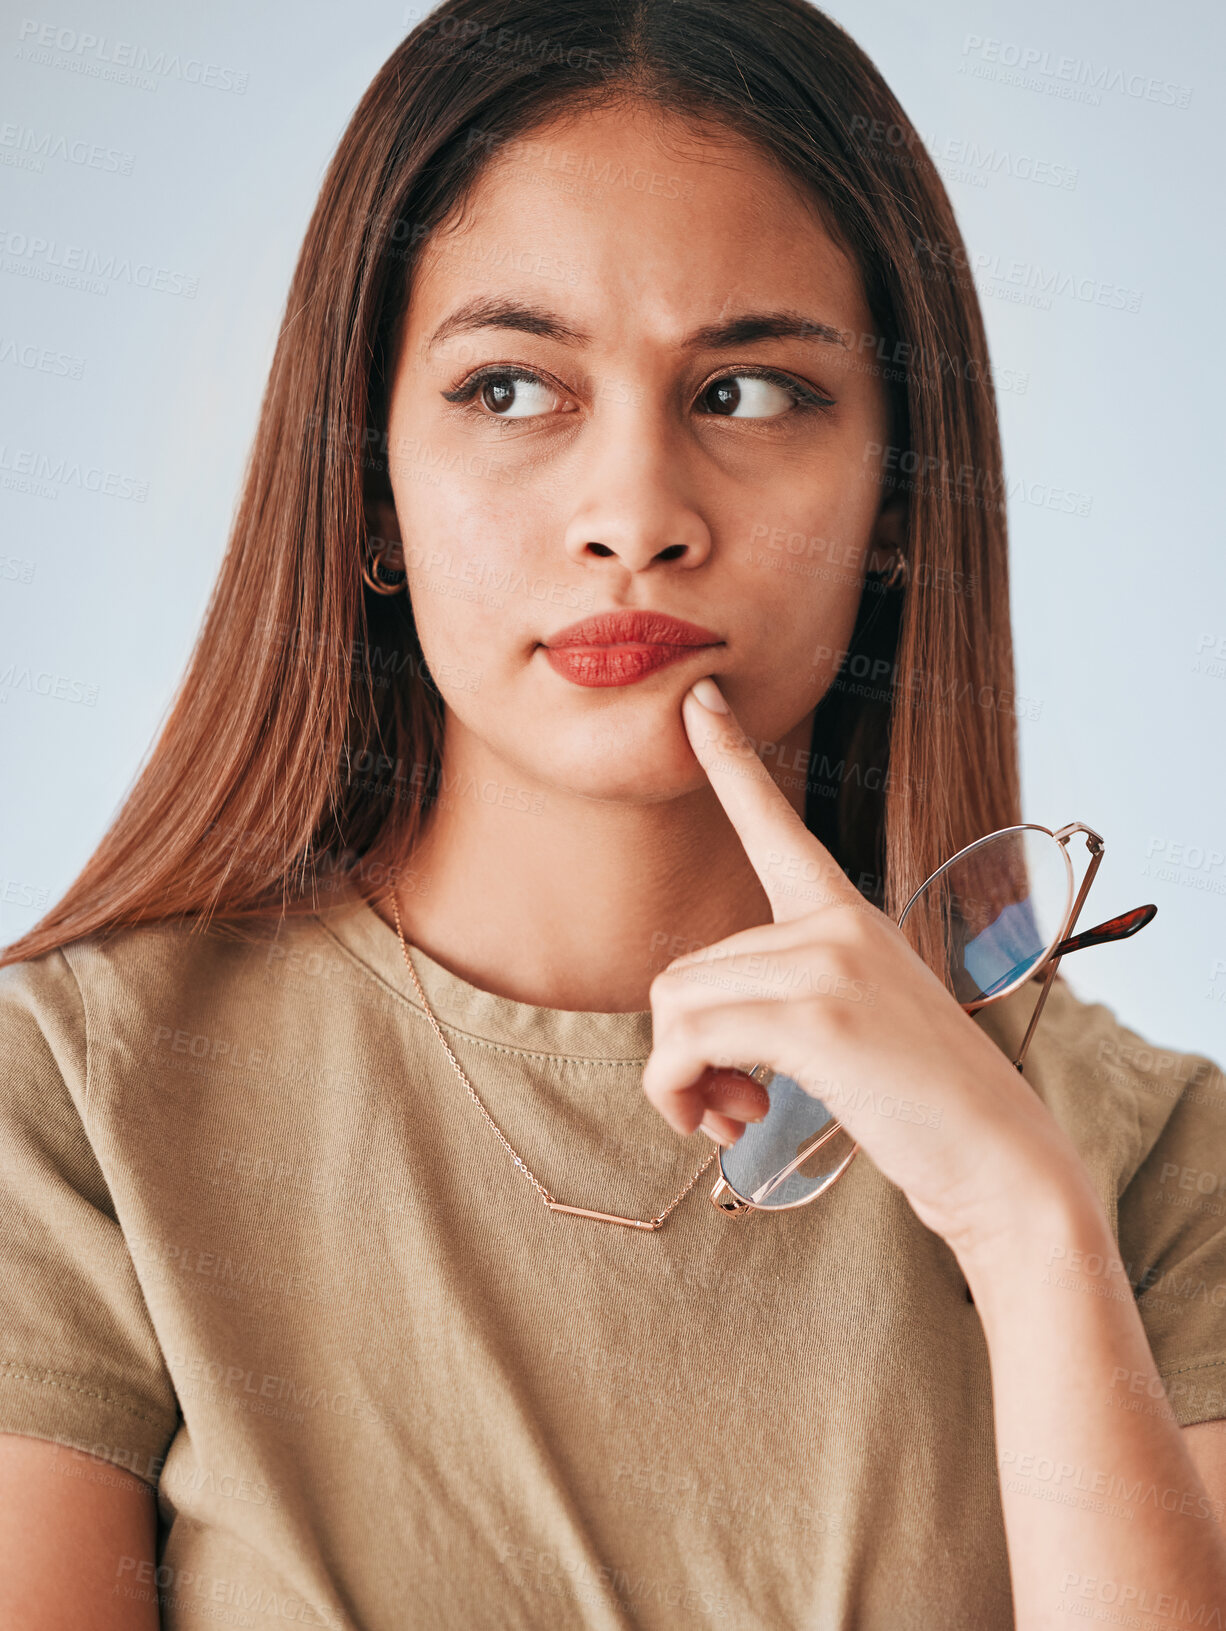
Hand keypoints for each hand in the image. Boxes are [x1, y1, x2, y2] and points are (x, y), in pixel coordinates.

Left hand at [640, 677, 1093, 1261]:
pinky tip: (728, 1124)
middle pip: (684, 969)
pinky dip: (678, 1092)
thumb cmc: (929, 1106)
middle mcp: (835, 925)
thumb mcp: (862, 1021)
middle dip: (686, 1049)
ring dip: (680, 1078)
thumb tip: (691, 1026)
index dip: (731, 760)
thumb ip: (792, 993)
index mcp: (848, 918)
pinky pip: (686, 1042)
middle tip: (734, 1104)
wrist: (1004, 1165)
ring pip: (674, 1004)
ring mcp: (828, 964)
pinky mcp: (816, 1019)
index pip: (777, 828)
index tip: (699, 700)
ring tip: (736, 1116)